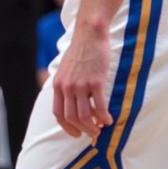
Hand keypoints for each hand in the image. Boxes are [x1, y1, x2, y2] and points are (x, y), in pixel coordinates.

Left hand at [52, 24, 112, 139]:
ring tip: (102, 128)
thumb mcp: (66, 68)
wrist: (89, 34)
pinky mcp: (95, 82)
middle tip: (93, 133)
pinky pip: (99, 108)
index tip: (76, 134)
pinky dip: (104, 117)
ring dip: (94, 127)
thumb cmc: (80, 51)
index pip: (58, 113)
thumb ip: (66, 84)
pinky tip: (109, 119)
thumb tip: (72, 101)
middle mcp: (66, 86)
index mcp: (58, 84)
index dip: (67, 127)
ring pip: (85, 116)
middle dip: (83, 130)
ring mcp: (80, 85)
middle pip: (72, 118)